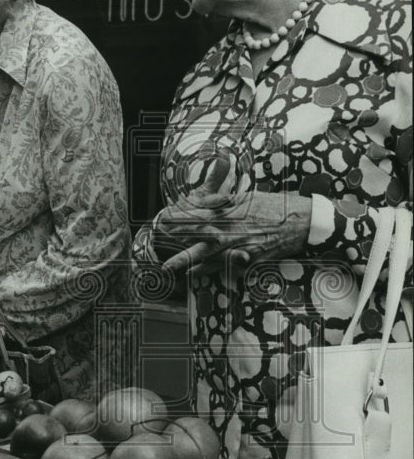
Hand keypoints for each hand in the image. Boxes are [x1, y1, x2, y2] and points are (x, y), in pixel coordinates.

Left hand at [159, 190, 311, 275]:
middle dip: (175, 233)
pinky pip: (224, 265)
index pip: (200, 211)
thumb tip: (206, 184)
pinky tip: (193, 274)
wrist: (302, 223)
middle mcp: (231, 227)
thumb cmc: (274, 207)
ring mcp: (239, 244)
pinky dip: (209, 269)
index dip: (179, 214)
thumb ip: (224, 194)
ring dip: (185, 258)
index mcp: (230, 210)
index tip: (162, 216)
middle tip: (155, 234)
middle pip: (197, 231)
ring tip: (167, 266)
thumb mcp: (247, 197)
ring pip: (207, 251)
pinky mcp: (248, 257)